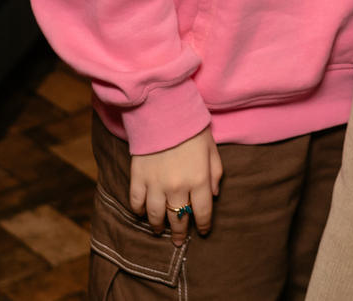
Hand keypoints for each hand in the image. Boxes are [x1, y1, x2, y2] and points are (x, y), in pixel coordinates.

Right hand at [129, 125, 221, 241]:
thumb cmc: (191, 128)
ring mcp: (156, 184)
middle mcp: (178, 187)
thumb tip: (214, 195)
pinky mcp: (138, 178)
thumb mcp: (212, 148)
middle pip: (179, 219)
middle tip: (180, 240)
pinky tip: (143, 212)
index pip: (203, 213)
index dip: (204, 225)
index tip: (203, 231)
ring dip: (159, 226)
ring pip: (156, 216)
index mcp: (199, 180)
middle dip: (181, 232)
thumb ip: (216, 173)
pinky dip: (139, 210)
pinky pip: (136, 202)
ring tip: (160, 230)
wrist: (162, 111)